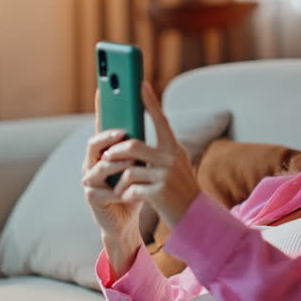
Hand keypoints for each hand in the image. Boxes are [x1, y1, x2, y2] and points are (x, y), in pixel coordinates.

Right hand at [81, 89, 142, 241]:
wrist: (128, 221)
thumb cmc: (136, 189)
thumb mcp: (142, 164)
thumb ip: (142, 144)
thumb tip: (152, 117)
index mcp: (105, 151)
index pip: (102, 125)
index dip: (101, 107)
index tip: (103, 88)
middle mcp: (93, 162)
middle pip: (94, 142)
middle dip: (108, 136)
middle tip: (123, 132)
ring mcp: (89, 179)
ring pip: (99, 165)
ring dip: (116, 163)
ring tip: (132, 161)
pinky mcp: (91, 196)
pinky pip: (100, 188)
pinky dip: (115, 187)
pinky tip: (125, 189)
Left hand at [100, 81, 199, 227]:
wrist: (195, 217)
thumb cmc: (179, 190)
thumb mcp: (173, 166)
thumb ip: (157, 152)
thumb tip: (131, 140)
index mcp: (174, 148)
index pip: (161, 120)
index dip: (150, 101)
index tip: (140, 83)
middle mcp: (172, 158)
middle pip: (133, 145)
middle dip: (115, 152)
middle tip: (105, 157)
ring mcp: (166, 175)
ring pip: (129, 169)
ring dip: (119, 179)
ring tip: (118, 187)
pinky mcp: (159, 193)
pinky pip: (131, 188)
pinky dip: (125, 194)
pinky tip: (127, 198)